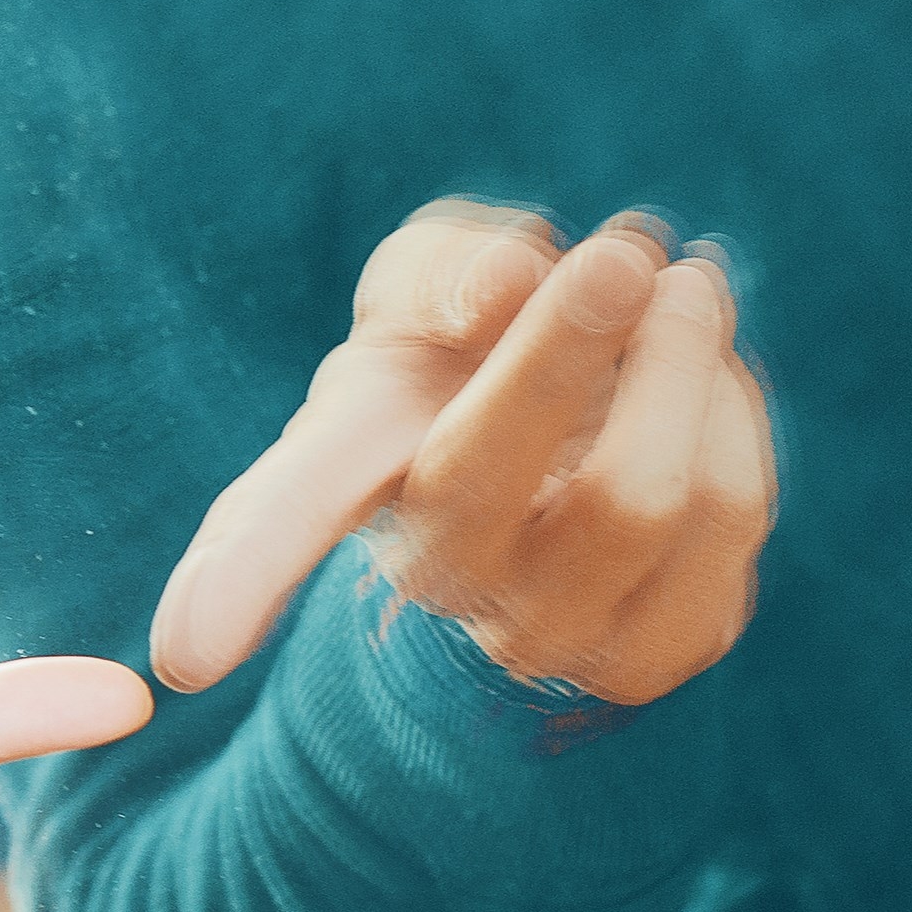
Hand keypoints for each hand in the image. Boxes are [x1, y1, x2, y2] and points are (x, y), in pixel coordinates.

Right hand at [149, 200, 773, 704]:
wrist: (566, 446)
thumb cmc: (463, 356)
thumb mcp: (427, 281)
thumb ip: (445, 268)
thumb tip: (502, 290)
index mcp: (352, 477)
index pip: (281, 523)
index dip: (232, 585)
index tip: (180, 661)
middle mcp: (440, 580)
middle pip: (502, 471)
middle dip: (582, 339)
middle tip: (628, 249)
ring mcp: (553, 635)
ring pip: (649, 498)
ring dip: (686, 358)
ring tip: (685, 289)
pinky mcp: (664, 648)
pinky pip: (730, 516)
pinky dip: (731, 416)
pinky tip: (704, 383)